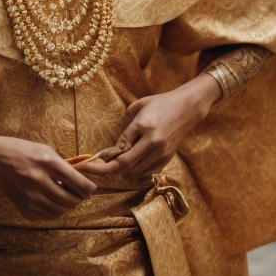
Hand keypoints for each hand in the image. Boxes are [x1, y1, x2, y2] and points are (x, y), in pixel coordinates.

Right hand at [0, 136, 96, 219]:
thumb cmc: (25, 152)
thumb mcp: (46, 151)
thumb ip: (64, 166)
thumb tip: (82, 182)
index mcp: (47, 162)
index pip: (76, 181)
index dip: (88, 188)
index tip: (92, 189)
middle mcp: (38, 180)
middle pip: (69, 199)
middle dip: (80, 199)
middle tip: (82, 195)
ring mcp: (29, 196)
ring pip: (60, 210)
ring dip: (69, 206)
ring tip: (70, 200)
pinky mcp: (24, 207)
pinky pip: (47, 216)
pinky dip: (56, 212)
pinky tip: (55, 203)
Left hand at [80, 76, 219, 179]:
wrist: (188, 108)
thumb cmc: (161, 103)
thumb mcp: (140, 107)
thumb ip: (127, 129)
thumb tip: (114, 148)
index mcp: (144, 126)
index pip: (118, 150)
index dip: (100, 161)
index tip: (86, 165)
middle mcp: (153, 142)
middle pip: (125, 165)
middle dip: (106, 170)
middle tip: (93, 169)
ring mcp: (162, 152)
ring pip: (135, 171)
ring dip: (121, 170)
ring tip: (110, 164)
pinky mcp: (168, 158)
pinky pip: (147, 172)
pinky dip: (135, 171)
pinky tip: (129, 164)